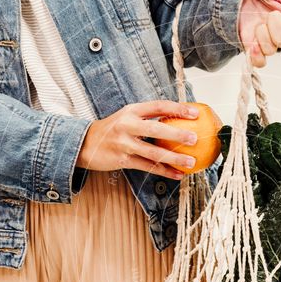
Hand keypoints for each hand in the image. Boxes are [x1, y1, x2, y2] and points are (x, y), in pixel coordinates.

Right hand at [76, 101, 199, 179]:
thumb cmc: (113, 130)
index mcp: (131, 110)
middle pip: (156, 129)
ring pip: (153, 152)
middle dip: (177, 134)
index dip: (177, 109)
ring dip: (174, 158)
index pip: (158, 106)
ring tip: (191, 162)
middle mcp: (127, 125)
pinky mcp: (122, 160)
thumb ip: (148, 117)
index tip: (195, 113)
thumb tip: (179, 119)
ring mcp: (124, 143)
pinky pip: (147, 166)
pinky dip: (164, 171)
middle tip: (195, 138)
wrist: (85, 143)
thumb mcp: (127, 117)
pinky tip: (177, 175)